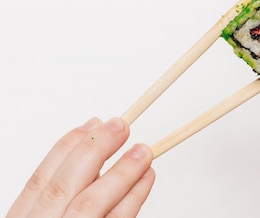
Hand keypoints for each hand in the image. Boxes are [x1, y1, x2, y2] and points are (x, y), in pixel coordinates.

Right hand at [8, 117, 154, 217]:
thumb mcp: (47, 217)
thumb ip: (62, 197)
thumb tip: (95, 153)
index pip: (40, 180)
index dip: (68, 148)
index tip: (93, 123)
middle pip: (64, 186)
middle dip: (95, 150)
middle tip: (121, 126)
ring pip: (90, 204)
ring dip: (120, 173)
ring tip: (143, 150)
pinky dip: (134, 198)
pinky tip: (146, 178)